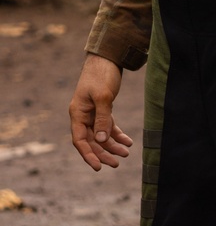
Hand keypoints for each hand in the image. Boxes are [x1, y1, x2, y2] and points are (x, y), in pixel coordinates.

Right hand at [69, 55, 131, 170]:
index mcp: (77, 113)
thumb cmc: (102, 75)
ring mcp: (92, 113)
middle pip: (91, 140)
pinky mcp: (103, 109)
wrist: (107, 58)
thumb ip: (102, 119)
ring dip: (112, 145)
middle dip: (104, 153)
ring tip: (126, 153)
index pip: (79, 140)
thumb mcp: (104, 97)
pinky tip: (128, 142)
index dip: (88, 155)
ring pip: (101, 135)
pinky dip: (117, 135)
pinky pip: (108, 127)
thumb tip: (100, 140)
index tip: (98, 167)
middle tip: (117, 163)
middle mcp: (83, 115)